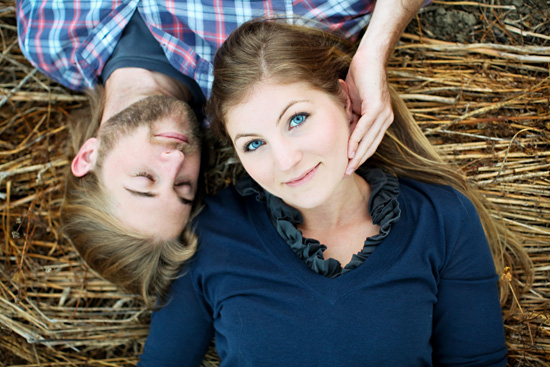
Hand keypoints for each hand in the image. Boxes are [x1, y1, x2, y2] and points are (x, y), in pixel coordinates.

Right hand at [345, 51, 392, 174]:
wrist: (368, 59)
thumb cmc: (360, 78)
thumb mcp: (352, 103)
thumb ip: (350, 118)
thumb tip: (342, 132)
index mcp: (380, 120)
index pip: (369, 143)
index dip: (359, 156)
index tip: (349, 166)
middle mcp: (385, 119)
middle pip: (371, 146)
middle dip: (358, 160)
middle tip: (347, 173)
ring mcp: (383, 114)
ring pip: (368, 140)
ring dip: (357, 154)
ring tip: (347, 165)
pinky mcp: (377, 108)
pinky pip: (364, 128)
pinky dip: (356, 139)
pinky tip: (349, 149)